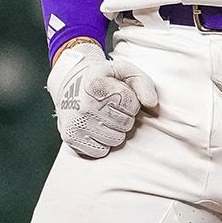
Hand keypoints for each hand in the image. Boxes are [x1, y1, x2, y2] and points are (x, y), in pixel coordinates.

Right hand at [49, 42, 158, 159]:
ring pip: (115, 140)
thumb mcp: (124, 71)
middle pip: (125, 125)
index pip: (131, 105)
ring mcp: (76, 123)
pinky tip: (96, 128)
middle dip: (125, 117)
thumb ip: (143, 84)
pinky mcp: (71, 137)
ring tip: (104, 117)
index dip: (132, 102)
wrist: (69, 82)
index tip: (119, 95)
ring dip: (115, 131)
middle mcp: (84, 105)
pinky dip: (103, 143)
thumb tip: (152, 104)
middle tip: (112, 108)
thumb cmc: (104, 78)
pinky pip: (100, 151)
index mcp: (96, 85)